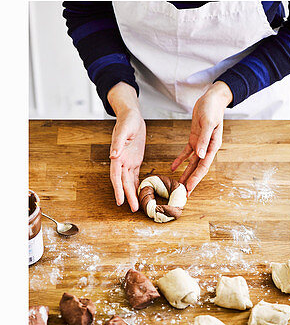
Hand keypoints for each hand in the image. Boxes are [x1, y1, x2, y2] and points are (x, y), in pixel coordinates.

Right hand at [107, 84, 145, 210]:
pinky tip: (140, 193)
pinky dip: (137, 184)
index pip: (116, 176)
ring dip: (132, 193)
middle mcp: (121, 161)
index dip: (118, 189)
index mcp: (117, 156)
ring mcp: (128, 161)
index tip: (120, 200)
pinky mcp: (135, 159)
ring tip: (137, 206)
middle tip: (133, 209)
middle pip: (124, 182)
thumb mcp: (124, 129)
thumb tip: (113, 156)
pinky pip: (135, 175)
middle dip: (128, 195)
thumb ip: (118, 143)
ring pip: (129, 181)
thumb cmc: (127, 120)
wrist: (131, 115)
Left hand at [171, 82, 230, 190]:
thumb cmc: (212, 108)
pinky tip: (173, 167)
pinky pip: (187, 152)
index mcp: (213, 144)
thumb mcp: (208, 122)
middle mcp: (207, 146)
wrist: (212, 98)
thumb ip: (204, 139)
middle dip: (191, 180)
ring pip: (192, 162)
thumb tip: (200, 155)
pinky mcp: (194, 138)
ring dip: (185, 173)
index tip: (189, 189)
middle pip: (198, 167)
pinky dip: (180, 159)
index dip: (196, 178)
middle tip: (183, 194)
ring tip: (177, 185)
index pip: (204, 165)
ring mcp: (200, 143)